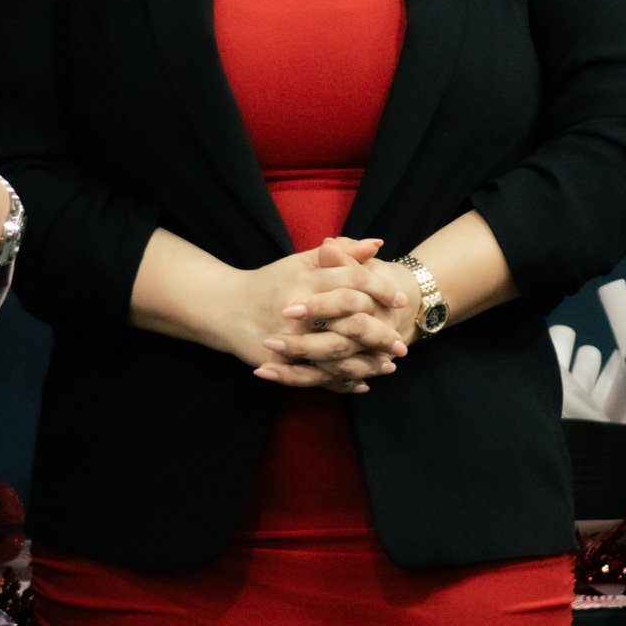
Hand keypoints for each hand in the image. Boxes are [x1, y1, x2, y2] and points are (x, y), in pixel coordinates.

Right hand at [227, 238, 407, 392]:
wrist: (224, 307)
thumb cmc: (269, 282)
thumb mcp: (300, 261)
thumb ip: (340, 253)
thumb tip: (377, 244)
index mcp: (304, 279)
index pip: (351, 281)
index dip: (380, 290)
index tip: (400, 300)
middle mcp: (296, 308)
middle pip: (348, 321)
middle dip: (378, 333)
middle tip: (401, 343)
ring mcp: (286, 338)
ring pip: (335, 353)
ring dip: (365, 363)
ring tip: (388, 366)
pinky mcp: (277, 362)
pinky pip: (314, 376)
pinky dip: (339, 381)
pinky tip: (361, 382)